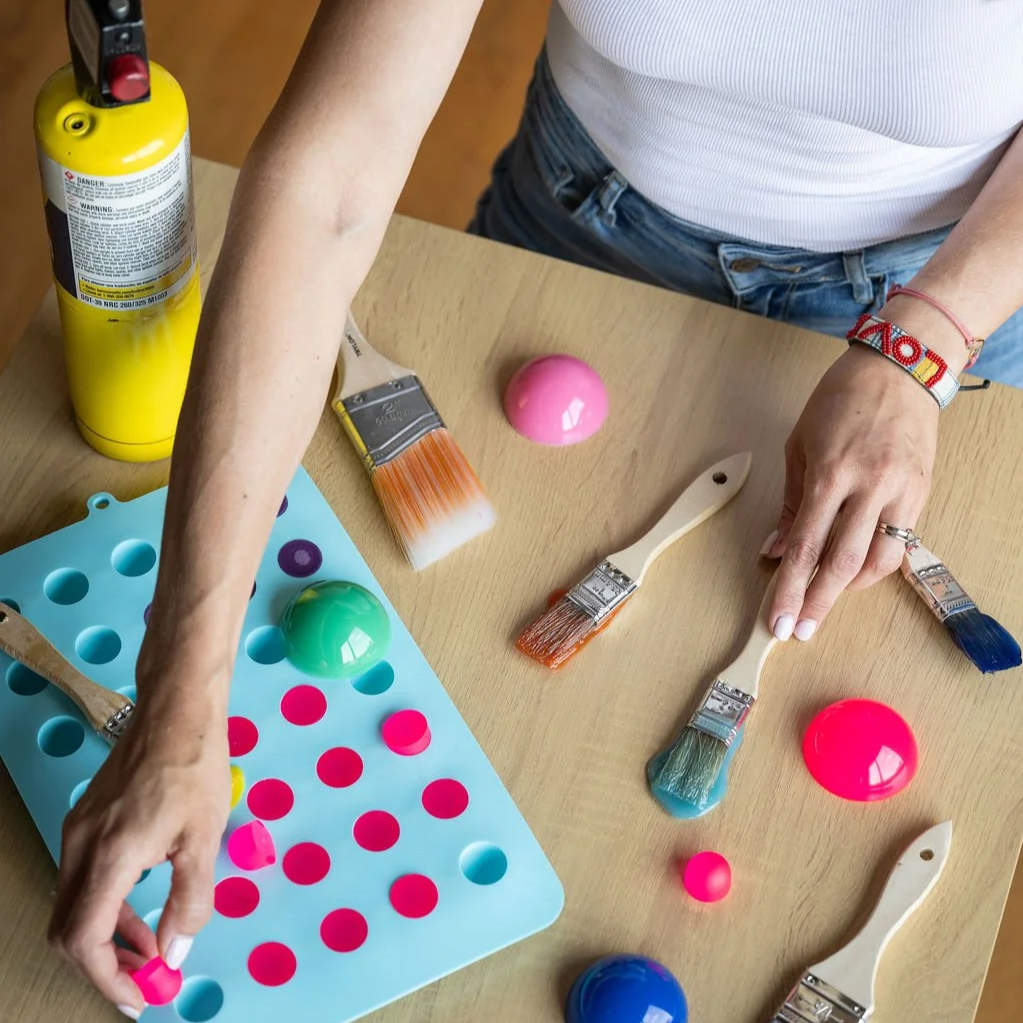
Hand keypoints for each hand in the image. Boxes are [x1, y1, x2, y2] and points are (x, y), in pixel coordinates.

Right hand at [48, 692, 229, 1016]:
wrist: (176, 709)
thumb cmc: (194, 766)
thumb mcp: (204, 838)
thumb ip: (190, 900)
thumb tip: (175, 951)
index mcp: (108, 857)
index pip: (84, 941)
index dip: (109, 978)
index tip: (141, 995)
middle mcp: (80, 847)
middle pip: (69, 930)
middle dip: (105, 963)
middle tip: (146, 977)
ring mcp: (78, 831)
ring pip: (75, 905)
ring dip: (108, 934)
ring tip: (152, 945)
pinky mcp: (86, 819)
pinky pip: (83, 878)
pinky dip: (107, 904)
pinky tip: (142, 903)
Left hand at [762, 344, 939, 640]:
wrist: (898, 370)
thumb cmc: (839, 403)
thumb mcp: (799, 446)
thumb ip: (789, 505)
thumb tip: (776, 551)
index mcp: (829, 473)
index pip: (805, 545)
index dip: (790, 589)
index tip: (779, 618)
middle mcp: (868, 486)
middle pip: (840, 563)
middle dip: (817, 603)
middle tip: (799, 632)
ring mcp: (900, 492)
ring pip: (877, 561)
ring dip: (848, 589)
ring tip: (825, 598)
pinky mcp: (921, 493)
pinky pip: (899, 545)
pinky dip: (874, 566)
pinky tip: (855, 573)